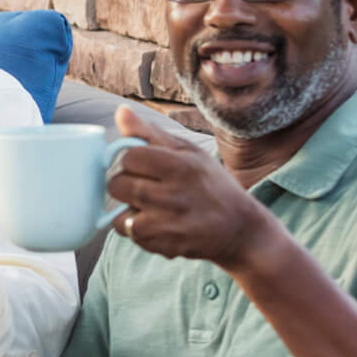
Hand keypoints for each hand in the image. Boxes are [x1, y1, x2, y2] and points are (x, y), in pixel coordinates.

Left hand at [106, 106, 271, 268]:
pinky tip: (157, 223)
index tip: (145, 166)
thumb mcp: (189, 152)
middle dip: (125, 185)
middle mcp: (174, 195)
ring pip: (118, 213)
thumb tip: (121, 112)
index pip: (129, 157)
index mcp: (181, 166)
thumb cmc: (210, 184)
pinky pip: (129, 233)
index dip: (132, 160)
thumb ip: (150, 134)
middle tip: (146, 186)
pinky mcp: (164, 245)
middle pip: (117, 185)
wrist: (239, 228)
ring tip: (152, 207)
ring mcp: (168, 223)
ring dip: (129, 209)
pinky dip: (136, 228)